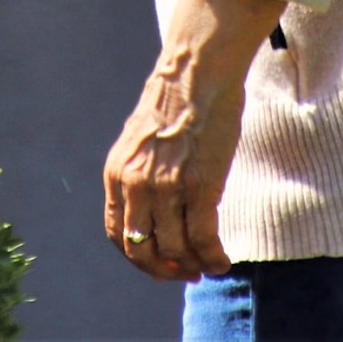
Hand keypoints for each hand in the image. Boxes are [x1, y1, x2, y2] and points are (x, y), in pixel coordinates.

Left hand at [103, 0, 285, 281]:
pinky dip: (213, 257)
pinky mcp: (198, 187)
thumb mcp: (143, 139)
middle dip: (163, 269)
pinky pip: (203, 239)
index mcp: (118, 173)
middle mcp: (135, 185)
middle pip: (142, 249)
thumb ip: (143, 171)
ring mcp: (166, 188)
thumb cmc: (178, 98)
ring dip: (193, 265)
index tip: (160, 263)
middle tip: (185, 272)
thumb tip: (158, 203)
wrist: (196, 71)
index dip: (139, 257)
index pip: (118, 234)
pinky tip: (224, 260)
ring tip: (210, 266)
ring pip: (175, 249)